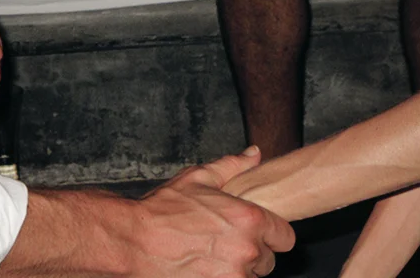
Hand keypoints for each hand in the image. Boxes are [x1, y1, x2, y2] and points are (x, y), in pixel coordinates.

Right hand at [132, 148, 295, 275]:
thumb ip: (232, 166)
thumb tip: (253, 154)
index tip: (258, 234)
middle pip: (267, 261)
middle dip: (251, 253)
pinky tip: (203, 267)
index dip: (272, 234)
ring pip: (249, 277)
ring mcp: (233, 276)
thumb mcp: (199, 178)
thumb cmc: (163, 210)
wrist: (134, 241)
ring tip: (210, 256)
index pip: (285, 237)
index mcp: (249, 219)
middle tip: (225, 243)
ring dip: (236, 269)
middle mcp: (247, 250)